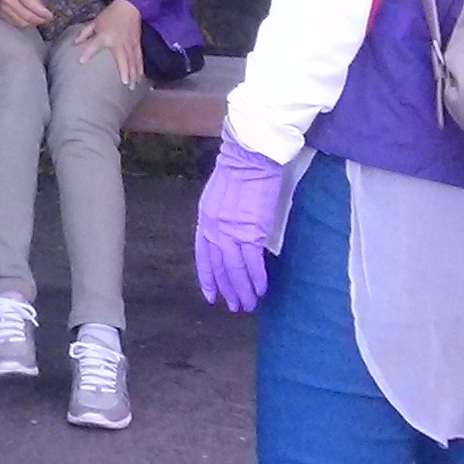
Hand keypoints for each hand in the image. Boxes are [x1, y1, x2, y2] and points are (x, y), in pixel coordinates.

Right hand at [0, 0, 52, 28]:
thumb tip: (43, 9)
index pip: (32, 5)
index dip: (43, 13)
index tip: (50, 16)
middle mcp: (9, 1)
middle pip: (28, 16)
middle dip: (40, 20)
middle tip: (47, 20)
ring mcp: (5, 10)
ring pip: (23, 22)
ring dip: (33, 23)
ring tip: (39, 20)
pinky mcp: (3, 16)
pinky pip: (17, 23)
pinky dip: (25, 23)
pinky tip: (30, 21)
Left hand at [75, 0, 145, 85]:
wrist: (129, 7)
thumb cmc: (110, 15)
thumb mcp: (95, 22)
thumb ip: (85, 33)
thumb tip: (75, 43)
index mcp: (106, 35)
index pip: (94, 45)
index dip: (87, 53)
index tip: (81, 61)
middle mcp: (119, 42)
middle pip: (123, 58)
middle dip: (125, 71)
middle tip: (125, 84)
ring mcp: (130, 44)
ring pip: (133, 61)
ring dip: (134, 74)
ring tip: (133, 86)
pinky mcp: (137, 44)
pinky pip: (139, 58)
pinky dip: (140, 68)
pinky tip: (140, 78)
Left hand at [193, 139, 290, 312]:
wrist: (251, 157)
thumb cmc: (239, 171)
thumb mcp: (218, 196)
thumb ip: (219, 218)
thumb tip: (227, 236)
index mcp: (204, 219)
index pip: (203, 255)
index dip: (208, 277)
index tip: (212, 295)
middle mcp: (213, 228)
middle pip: (219, 267)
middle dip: (227, 289)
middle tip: (235, 306)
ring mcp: (231, 232)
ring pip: (235, 269)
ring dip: (243, 290)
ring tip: (249, 304)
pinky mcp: (251, 232)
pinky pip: (253, 263)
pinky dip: (257, 278)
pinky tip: (261, 289)